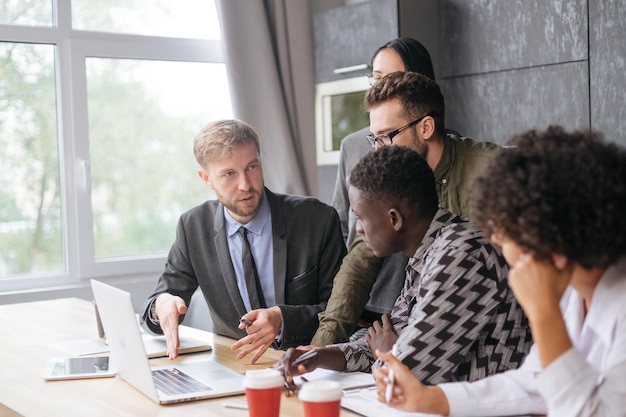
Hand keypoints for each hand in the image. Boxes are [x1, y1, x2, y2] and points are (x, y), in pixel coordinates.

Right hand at [154, 293, 187, 358]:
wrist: (161, 304)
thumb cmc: (171, 303)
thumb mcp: (177, 300)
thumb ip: (180, 304)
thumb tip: (183, 309)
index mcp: (170, 316)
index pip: (173, 328)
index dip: (175, 337)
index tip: (176, 345)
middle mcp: (167, 323)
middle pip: (170, 336)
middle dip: (172, 347)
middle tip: (174, 355)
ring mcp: (165, 327)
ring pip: (168, 339)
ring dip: (170, 348)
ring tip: (173, 356)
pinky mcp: (165, 330)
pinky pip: (167, 339)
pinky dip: (168, 346)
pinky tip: (170, 353)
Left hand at [230, 306, 282, 363]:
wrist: (279, 317)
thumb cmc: (266, 315)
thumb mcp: (256, 312)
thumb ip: (247, 317)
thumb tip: (240, 326)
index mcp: (264, 322)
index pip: (250, 329)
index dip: (248, 328)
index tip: (250, 325)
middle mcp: (267, 330)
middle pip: (252, 338)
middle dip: (241, 343)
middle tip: (233, 348)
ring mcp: (269, 337)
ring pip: (256, 345)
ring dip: (247, 351)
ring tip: (239, 356)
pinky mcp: (270, 341)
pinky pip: (263, 350)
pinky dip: (257, 356)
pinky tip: (252, 361)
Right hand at [278, 347, 320, 394]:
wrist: (312, 360)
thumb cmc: (312, 359)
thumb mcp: (311, 361)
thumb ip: (306, 364)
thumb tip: (300, 368)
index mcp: (291, 352)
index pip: (287, 360)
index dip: (287, 370)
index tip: (289, 380)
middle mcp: (285, 358)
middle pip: (281, 369)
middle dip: (284, 380)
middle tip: (290, 389)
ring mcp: (284, 365)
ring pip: (281, 375)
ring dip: (284, 385)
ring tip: (288, 393)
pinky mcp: (285, 371)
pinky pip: (283, 378)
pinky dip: (286, 385)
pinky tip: (289, 391)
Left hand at [366, 313, 397, 358]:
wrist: (388, 359)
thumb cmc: (395, 350)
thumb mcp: (398, 340)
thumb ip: (397, 334)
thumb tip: (400, 331)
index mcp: (387, 331)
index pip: (385, 319)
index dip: (385, 315)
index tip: (386, 315)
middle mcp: (380, 333)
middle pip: (375, 322)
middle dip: (378, 323)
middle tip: (380, 325)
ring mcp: (374, 338)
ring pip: (370, 328)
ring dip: (372, 329)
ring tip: (375, 331)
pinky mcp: (371, 343)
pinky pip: (367, 336)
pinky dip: (368, 335)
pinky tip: (371, 337)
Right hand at [373, 350, 449, 414]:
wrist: (418, 398)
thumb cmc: (412, 383)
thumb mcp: (401, 367)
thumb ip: (389, 358)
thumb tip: (378, 351)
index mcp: (388, 372)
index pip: (376, 372)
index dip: (381, 377)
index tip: (389, 380)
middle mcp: (386, 381)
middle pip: (377, 383)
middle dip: (389, 387)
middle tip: (398, 389)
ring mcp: (386, 390)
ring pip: (379, 392)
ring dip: (391, 394)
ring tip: (400, 394)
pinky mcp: (387, 399)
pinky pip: (380, 399)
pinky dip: (388, 400)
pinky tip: (396, 398)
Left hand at [508, 254, 573, 368]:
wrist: (542, 308)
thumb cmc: (555, 292)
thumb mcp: (566, 276)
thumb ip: (569, 262)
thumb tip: (569, 253)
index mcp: (539, 258)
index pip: (536, 250)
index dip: (540, 257)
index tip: (543, 265)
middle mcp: (526, 261)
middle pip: (527, 257)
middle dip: (532, 263)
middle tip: (538, 275)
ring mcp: (518, 269)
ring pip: (520, 264)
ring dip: (525, 269)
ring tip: (534, 282)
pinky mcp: (512, 277)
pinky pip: (514, 272)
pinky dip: (519, 276)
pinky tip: (528, 285)